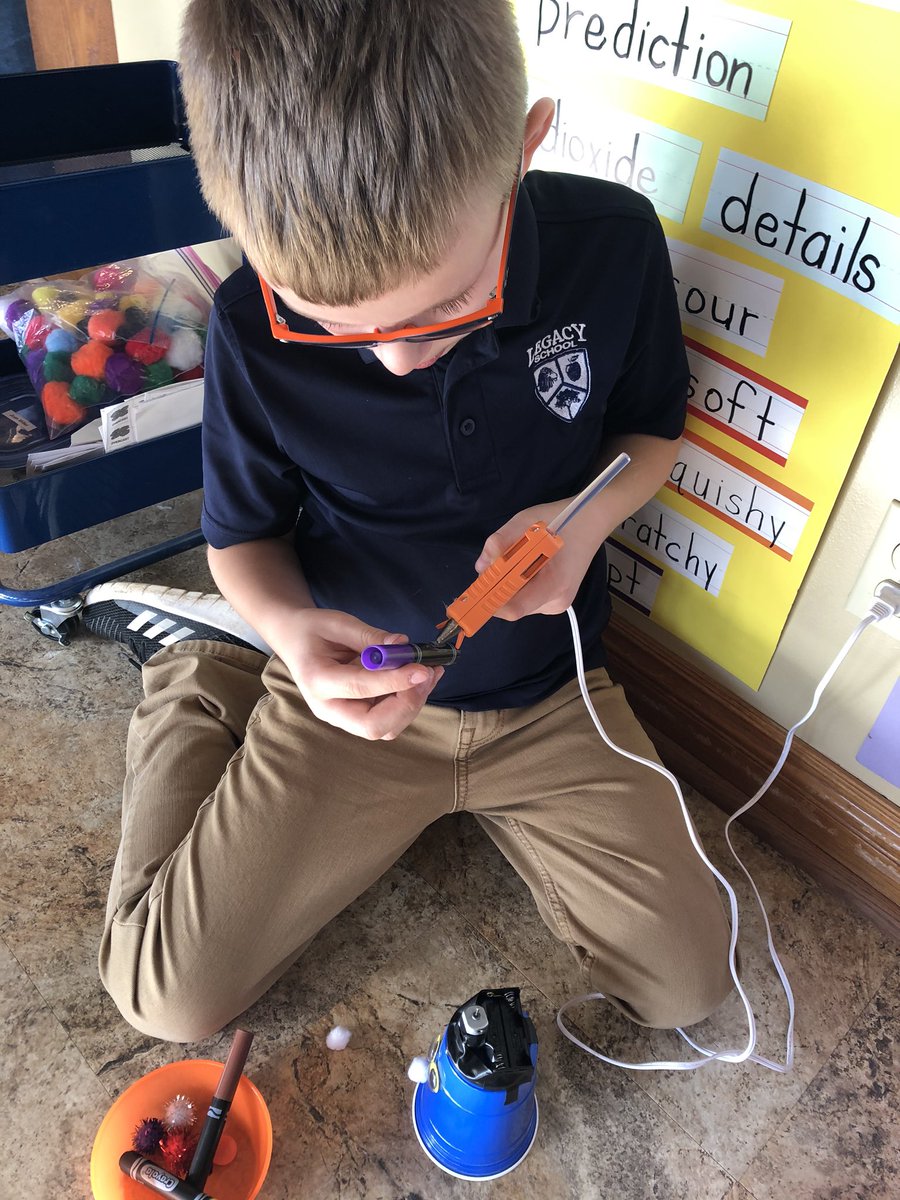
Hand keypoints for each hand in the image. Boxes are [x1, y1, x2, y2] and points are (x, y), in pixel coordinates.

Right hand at [277, 609, 443, 740]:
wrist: (295, 641)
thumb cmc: (312, 630)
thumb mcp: (337, 623)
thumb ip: (369, 636)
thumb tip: (403, 644)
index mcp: (317, 681)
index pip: (360, 688)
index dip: (394, 681)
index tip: (421, 668)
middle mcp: (329, 708)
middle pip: (373, 726)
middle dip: (406, 704)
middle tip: (425, 674)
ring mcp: (343, 716)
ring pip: (386, 728)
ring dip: (412, 704)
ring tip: (429, 672)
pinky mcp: (358, 715)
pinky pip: (388, 718)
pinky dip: (409, 702)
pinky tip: (420, 678)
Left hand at [474, 501, 605, 621]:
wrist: (591, 522)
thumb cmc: (560, 520)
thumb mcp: (525, 522)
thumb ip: (500, 543)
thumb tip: (482, 567)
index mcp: (554, 584)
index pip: (514, 608)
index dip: (490, 604)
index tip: (473, 594)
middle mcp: (556, 601)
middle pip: (512, 606)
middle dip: (497, 588)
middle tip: (495, 563)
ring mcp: (557, 604)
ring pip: (518, 602)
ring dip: (507, 585)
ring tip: (517, 559)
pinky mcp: (555, 601)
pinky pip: (526, 598)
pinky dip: (518, 584)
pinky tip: (527, 566)